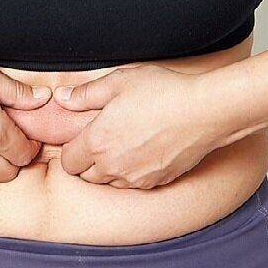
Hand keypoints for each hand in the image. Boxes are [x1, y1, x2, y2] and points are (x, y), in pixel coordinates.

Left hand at [53, 65, 223, 188]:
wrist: (206, 111)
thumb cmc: (162, 92)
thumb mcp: (118, 82)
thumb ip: (85, 94)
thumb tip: (62, 98)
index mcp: (97, 142)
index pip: (68, 162)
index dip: (72, 149)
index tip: (83, 137)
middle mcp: (113, 166)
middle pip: (86, 176)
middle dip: (88, 161)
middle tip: (103, 139)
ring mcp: (136, 178)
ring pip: (110, 183)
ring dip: (109, 169)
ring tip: (124, 145)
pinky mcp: (157, 182)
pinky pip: (134, 184)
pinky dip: (133, 173)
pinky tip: (144, 152)